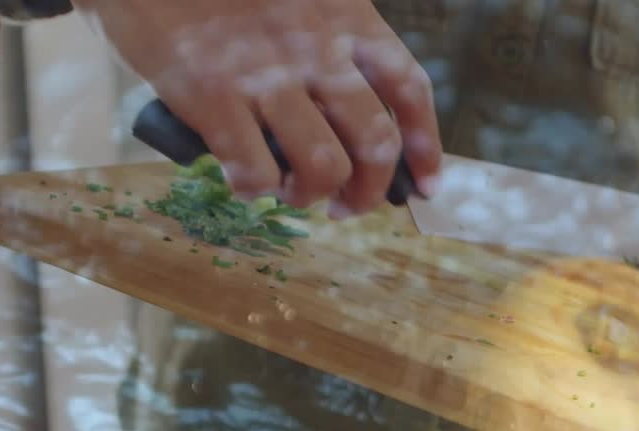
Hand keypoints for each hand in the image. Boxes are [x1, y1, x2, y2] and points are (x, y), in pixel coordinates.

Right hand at [74, 0, 442, 216]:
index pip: (409, 90)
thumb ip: (332, 45)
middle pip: (376, 143)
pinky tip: (245, 183)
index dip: (426, 148)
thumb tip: (353, 125)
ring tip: (292, 193)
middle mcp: (317, 48)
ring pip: (323, 166)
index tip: (425, 185)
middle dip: (369, 191)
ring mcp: (266, 73)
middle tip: (346, 204)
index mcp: (347, 18)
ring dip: (312, 195)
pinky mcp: (212, 93)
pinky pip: (253, 170)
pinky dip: (254, 190)